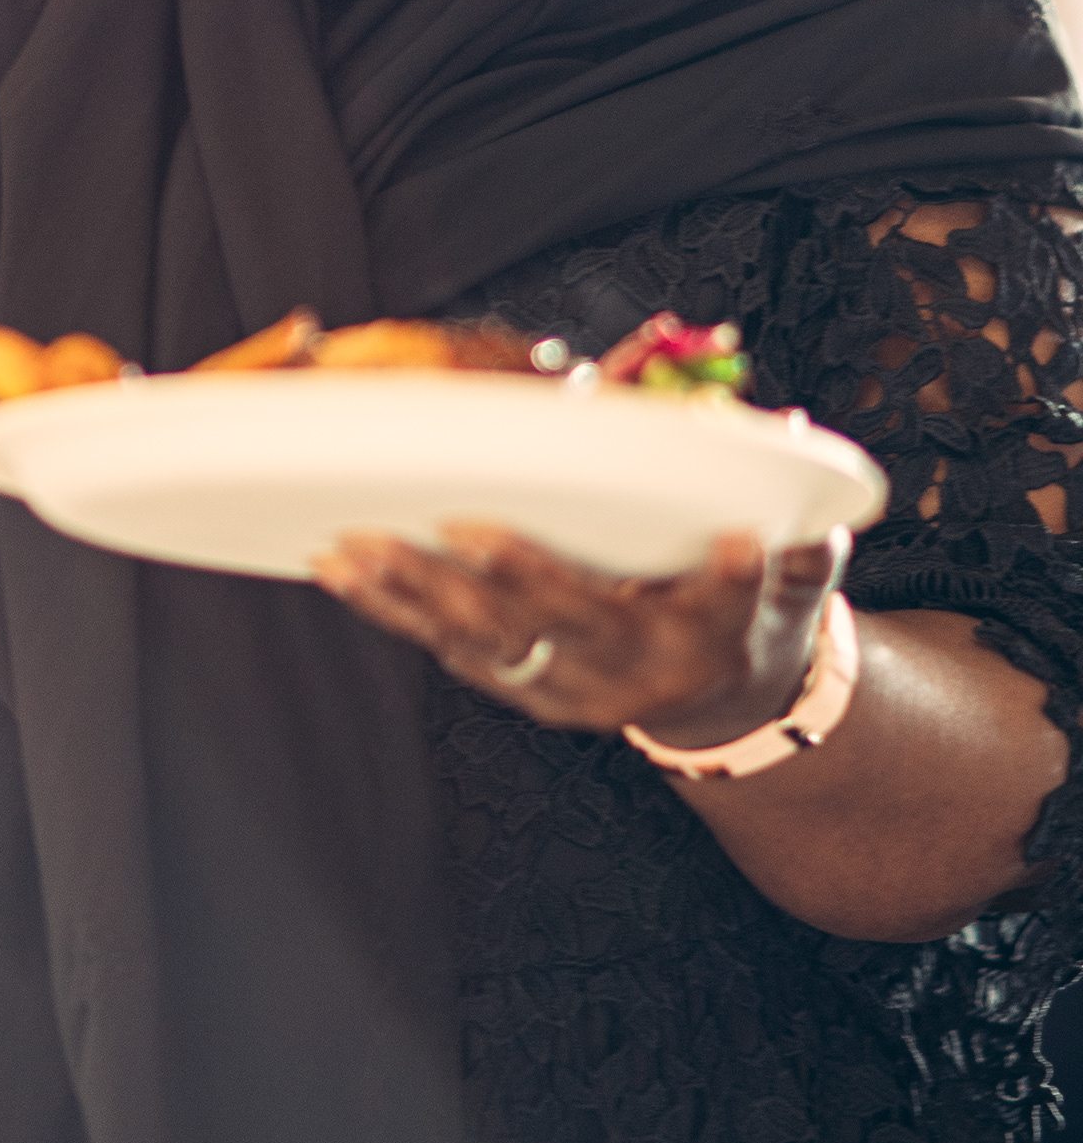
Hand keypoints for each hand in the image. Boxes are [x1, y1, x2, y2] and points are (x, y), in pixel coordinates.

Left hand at [312, 522, 850, 746]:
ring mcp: (568, 686)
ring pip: (486, 639)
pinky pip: (445, 645)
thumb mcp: (790, 579)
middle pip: (568, 624)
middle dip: (513, 578)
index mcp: (704, 637)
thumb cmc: (746, 609)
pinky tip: (342, 567)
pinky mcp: (521, 685)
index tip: (723, 544)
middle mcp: (631, 671)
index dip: (715, 576)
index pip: (707, 603)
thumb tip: (800, 439)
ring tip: (360, 544)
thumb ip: (797, 532)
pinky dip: (392, 606)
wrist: (721, 702)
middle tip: (463, 528)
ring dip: (418, 592)